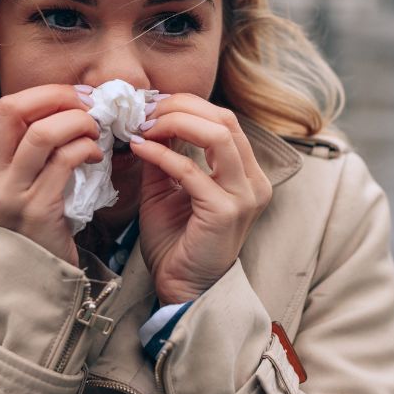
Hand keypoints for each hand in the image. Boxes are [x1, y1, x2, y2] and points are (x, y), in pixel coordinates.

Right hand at [0, 85, 102, 265]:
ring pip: (42, 134)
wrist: (33, 283)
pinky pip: (63, 162)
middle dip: (59, 98)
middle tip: (88, 105)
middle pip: (15, 111)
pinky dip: (85, 149)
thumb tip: (69, 110)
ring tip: (95, 131)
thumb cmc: (36, 231)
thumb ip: (32, 155)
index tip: (75, 97)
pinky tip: (96, 157)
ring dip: (77, 123)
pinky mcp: (35, 210)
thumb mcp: (19, 190)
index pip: (7, 109)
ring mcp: (8, 195)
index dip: (46, 95)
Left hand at [131, 94, 271, 303]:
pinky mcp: (224, 211)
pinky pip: (190, 170)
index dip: (187, 106)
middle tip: (145, 110)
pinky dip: (161, 153)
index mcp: (247, 174)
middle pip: (224, 120)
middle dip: (181, 107)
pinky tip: (139, 148)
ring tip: (144, 126)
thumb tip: (149, 119)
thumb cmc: (177, 242)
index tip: (151, 106)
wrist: (182, 288)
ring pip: (217, 135)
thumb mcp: (168, 188)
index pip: (224, 121)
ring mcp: (244, 196)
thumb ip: (165, 154)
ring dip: (175, 123)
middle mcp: (254, 181)